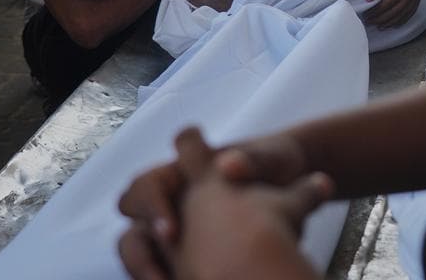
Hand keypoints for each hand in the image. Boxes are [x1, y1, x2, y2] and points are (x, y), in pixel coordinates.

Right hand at [117, 129, 310, 279]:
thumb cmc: (277, 165)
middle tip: (168, 269)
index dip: (152, 205)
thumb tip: (229, 166)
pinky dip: (163, 276)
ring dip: (144, 268)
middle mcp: (170, 198)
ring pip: (135, 248)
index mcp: (183, 171)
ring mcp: (173, 227)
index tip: (172, 233)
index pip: (148, 183)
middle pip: (131, 217)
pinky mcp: (181, 253)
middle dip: (141, 243)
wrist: (295, 188)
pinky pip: (158, 268)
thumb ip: (254, 159)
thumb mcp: (272, 158)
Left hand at [362, 0, 424, 27]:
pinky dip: (404, 17)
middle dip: (382, 19)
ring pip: (405, 13)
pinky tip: (396, 22)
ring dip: (393, 21)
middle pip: (396, 12)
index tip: (367, 16)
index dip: (376, 13)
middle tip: (371, 23)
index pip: (387, 5)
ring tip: (381, 26)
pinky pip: (413, 9)